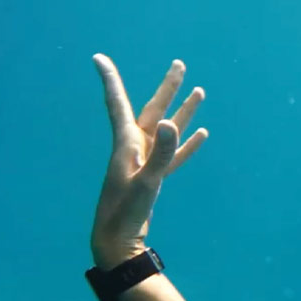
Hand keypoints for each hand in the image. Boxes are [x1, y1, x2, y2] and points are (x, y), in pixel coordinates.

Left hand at [91, 55, 207, 269]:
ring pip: (167, 129)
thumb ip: (161, 153)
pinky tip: (202, 134)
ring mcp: (145, 162)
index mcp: (125, 144)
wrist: (116, 242)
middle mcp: (134, 147)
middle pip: (151, 109)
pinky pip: (174, 154)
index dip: (109, 79)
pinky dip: (187, 143)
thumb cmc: (125, 213)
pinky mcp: (154, 177)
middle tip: (179, 64)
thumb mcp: (146, 183)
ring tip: (199, 91)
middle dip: (167, 87)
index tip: (98, 58)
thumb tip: (169, 123)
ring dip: (182, 111)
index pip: (118, 103)